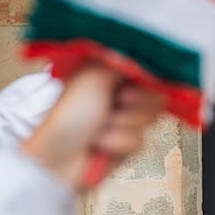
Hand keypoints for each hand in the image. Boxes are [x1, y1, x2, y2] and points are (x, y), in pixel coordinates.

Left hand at [22, 65, 165, 191]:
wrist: (60, 159)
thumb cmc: (68, 116)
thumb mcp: (93, 78)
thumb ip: (123, 63)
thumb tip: (142, 55)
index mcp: (109, 73)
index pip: (147, 70)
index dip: (147, 81)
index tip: (130, 88)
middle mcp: (118, 94)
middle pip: (155, 96)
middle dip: (135, 106)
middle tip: (115, 105)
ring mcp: (124, 119)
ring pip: (150, 120)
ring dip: (123, 126)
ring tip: (100, 129)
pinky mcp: (127, 142)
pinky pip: (141, 141)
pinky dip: (120, 143)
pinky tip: (102, 145)